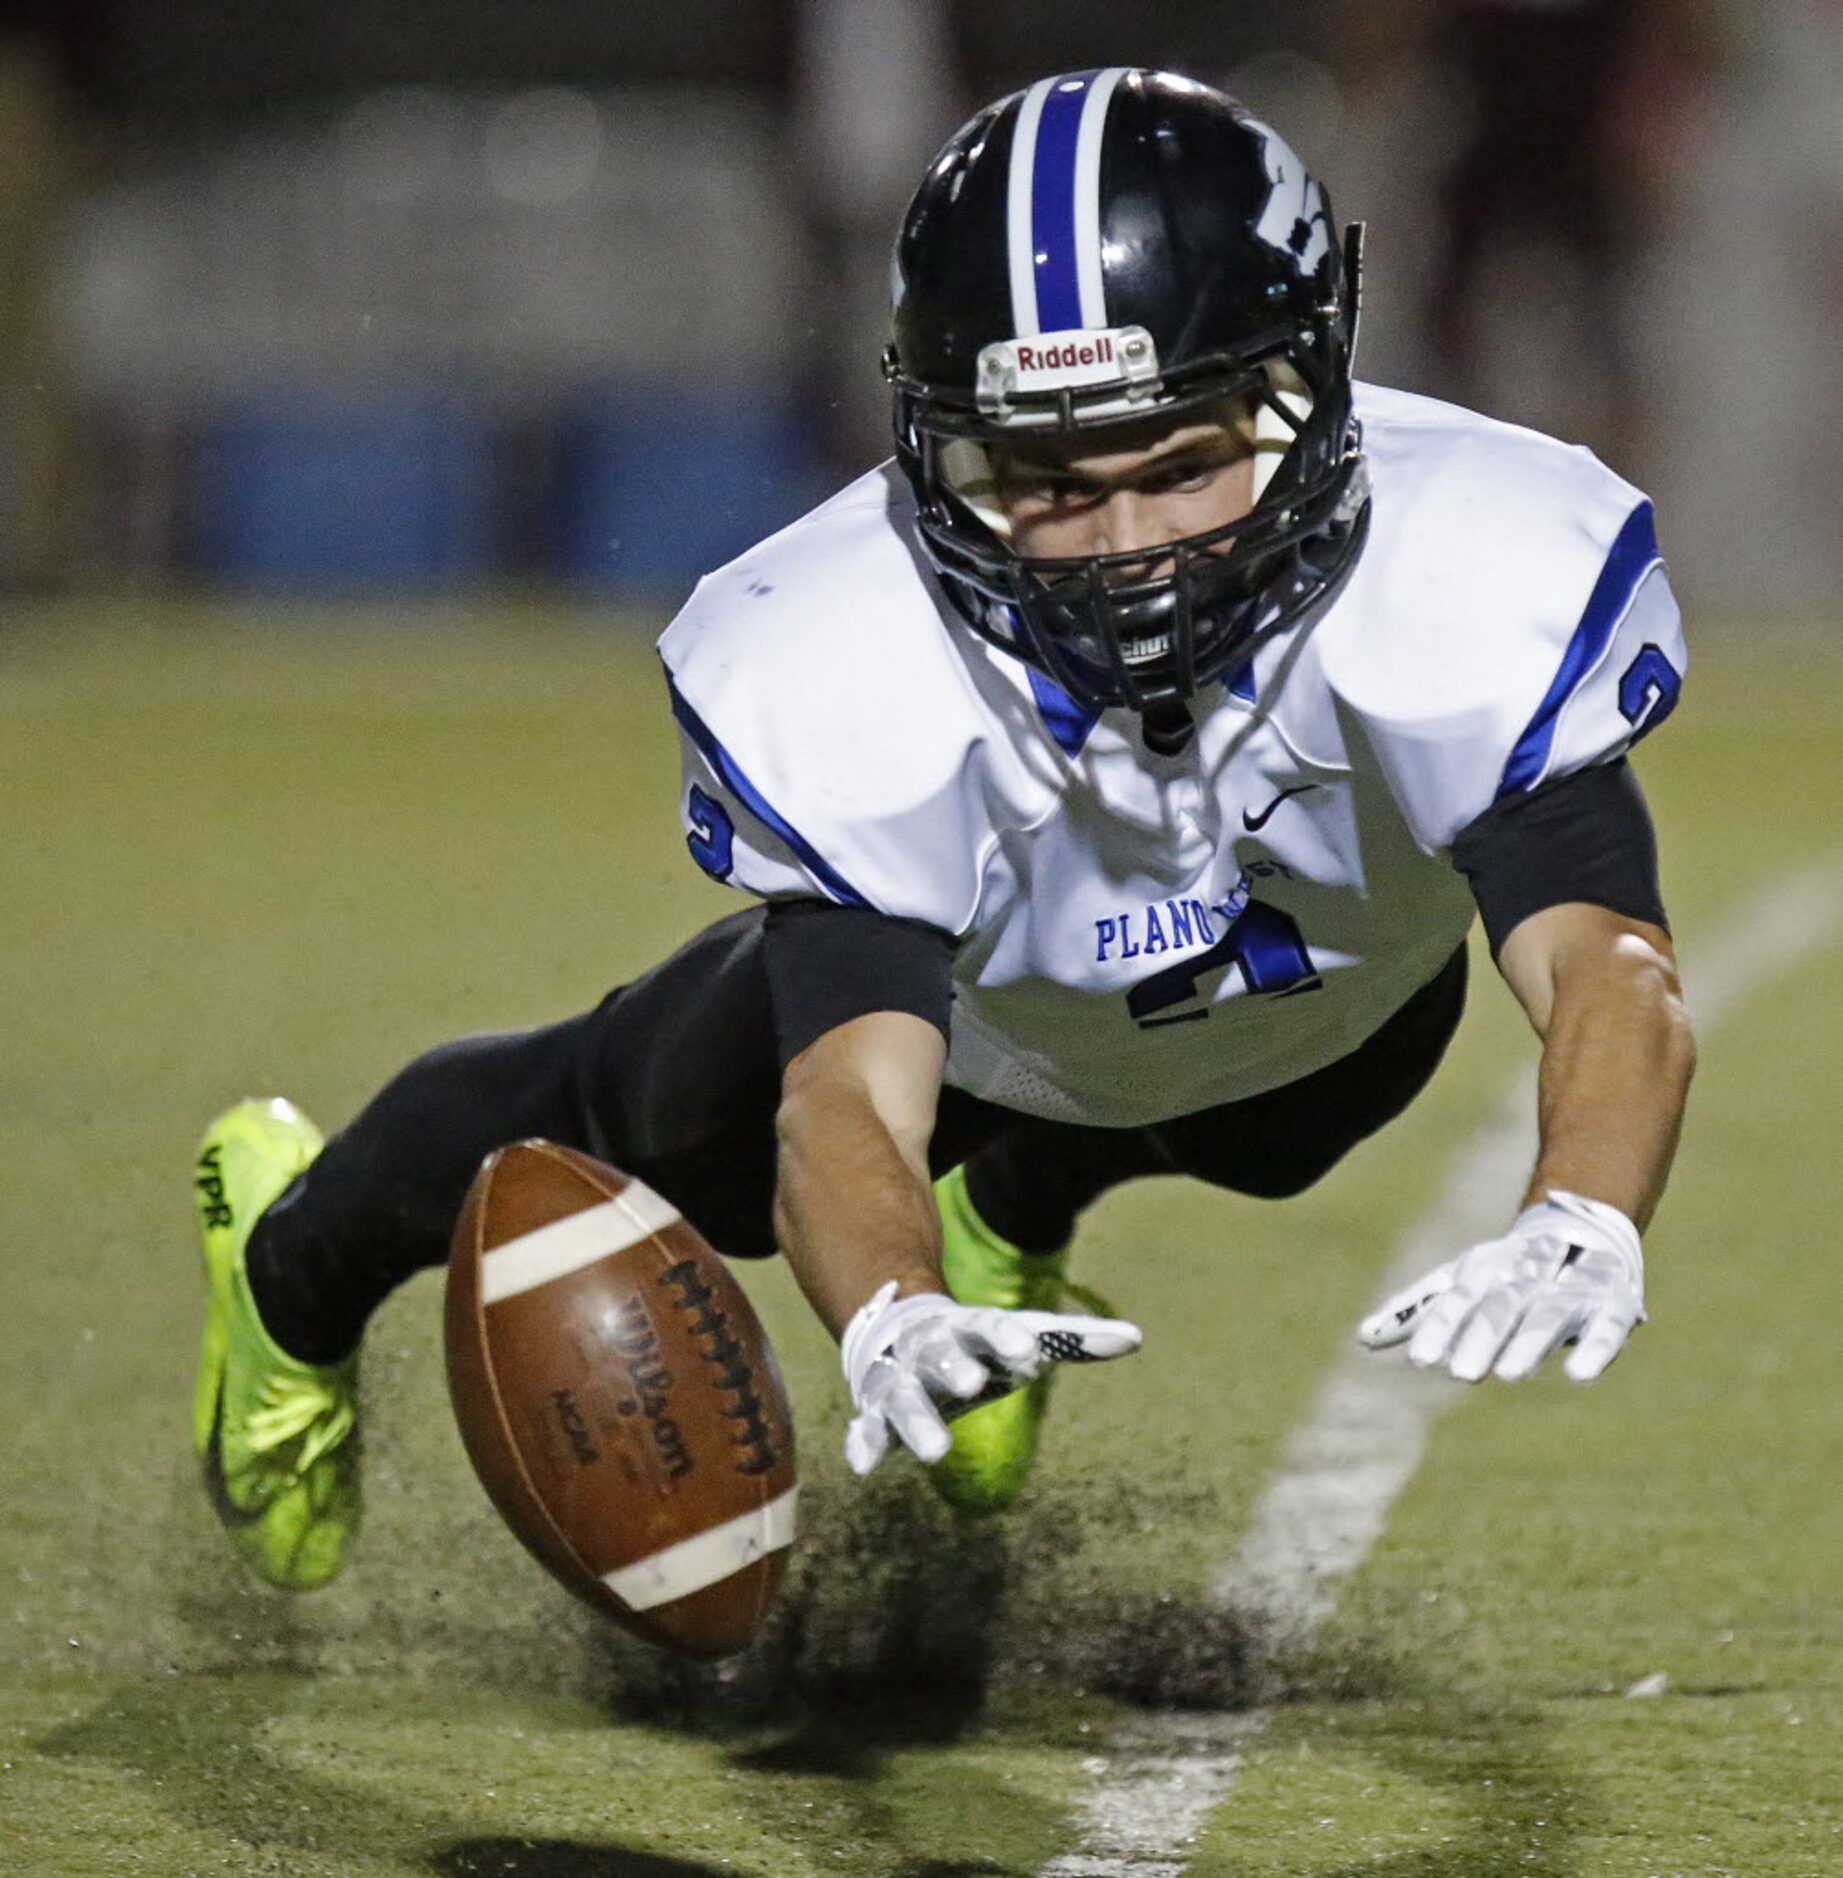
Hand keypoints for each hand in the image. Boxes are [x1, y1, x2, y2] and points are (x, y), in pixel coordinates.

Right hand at [840, 1281, 1142, 1475]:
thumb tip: (1137, 1337)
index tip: (1026, 1352)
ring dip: (916, 1422)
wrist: (900, 1328)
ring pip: (903, 1398)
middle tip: (972, 1385)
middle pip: (939, 1356)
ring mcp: (900, 1379)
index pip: (986, 1326)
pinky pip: (865, 1426)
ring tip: (937, 1452)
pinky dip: (863, 1443)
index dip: (1005, 1337)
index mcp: (966, 1327)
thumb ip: (1074, 1339)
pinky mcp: (877, 1410)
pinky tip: (863, 1465)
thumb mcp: (1021, 1337)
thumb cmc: (976, 1341)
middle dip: (954, 1368)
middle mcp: (929, 1350)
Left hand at [1357, 1190, 1644, 1382]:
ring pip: (1547, 1317)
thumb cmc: (1507, 1268)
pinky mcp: (1614, 1302)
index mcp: (1484, 1272)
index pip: (1456, 1300)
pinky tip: (1579, 1374)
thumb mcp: (1460, 1283)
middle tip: (1462, 1373)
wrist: (1584, 1225)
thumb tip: (1363, 1339)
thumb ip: (1416, 1310)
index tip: (1421, 1360)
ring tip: (1510, 1373)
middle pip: (1500, 1308)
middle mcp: (1524, 1278)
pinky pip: (1606, 1326)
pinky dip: (1594, 1348)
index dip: (1440, 1327)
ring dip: (1529, 1343)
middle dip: (1481, 1337)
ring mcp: (1570, 1289)